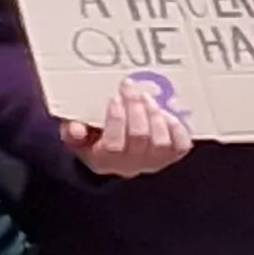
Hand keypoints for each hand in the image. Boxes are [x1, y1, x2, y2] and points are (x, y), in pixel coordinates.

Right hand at [63, 79, 190, 176]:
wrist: (112, 160)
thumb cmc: (92, 142)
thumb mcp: (75, 139)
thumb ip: (72, 133)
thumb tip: (76, 128)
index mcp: (105, 160)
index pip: (114, 144)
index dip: (116, 120)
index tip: (114, 98)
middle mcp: (131, 164)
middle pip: (139, 137)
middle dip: (136, 109)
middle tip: (131, 89)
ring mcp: (154, 162)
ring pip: (161, 141)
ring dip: (155, 115)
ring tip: (146, 98)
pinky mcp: (171, 157)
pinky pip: (181, 145)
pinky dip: (177, 128)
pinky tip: (166, 114)